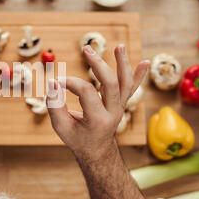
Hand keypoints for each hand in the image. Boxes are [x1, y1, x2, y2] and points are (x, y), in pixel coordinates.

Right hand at [47, 45, 148, 159]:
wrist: (96, 152)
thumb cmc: (77, 139)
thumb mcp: (61, 127)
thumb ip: (55, 105)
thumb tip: (52, 82)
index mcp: (97, 121)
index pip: (86, 92)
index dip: (70, 82)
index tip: (56, 81)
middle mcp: (113, 113)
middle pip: (111, 83)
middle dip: (99, 64)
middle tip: (86, 49)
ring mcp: (120, 107)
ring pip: (126, 83)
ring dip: (123, 64)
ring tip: (120, 46)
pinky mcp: (122, 103)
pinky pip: (132, 88)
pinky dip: (139, 75)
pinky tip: (145, 62)